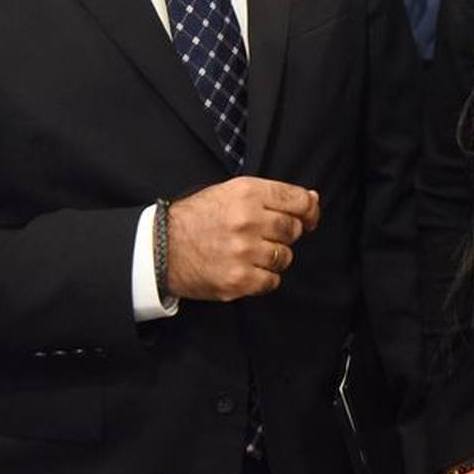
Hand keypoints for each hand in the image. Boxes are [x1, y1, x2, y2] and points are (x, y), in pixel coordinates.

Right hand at [165, 178, 319, 300]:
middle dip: (286, 234)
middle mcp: (247, 220)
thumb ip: (271, 195)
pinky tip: (247, 269)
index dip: (310, 210)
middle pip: (294, 230)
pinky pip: (272, 281)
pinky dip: (264, 278)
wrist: (161, 248)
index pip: (298, 200)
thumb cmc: (198, 218)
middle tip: (267, 236)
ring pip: (285, 257)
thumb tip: (312, 200)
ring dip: (275, 257)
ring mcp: (242, 252)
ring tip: (252, 253)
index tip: (309, 218)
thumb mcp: (231, 192)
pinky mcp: (237, 280)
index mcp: (247, 193)